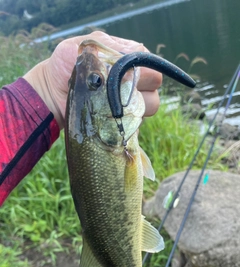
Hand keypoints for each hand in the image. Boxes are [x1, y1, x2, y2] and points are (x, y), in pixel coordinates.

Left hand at [24, 31, 161, 128]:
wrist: (53, 95)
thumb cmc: (63, 68)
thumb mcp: (72, 51)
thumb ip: (95, 47)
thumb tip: (117, 56)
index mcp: (125, 54)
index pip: (148, 61)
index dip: (138, 71)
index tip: (120, 79)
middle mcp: (134, 76)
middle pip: (155, 82)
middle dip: (138, 89)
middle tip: (115, 95)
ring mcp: (132, 98)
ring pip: (151, 103)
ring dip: (134, 107)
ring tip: (110, 108)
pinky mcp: (126, 118)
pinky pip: (139, 121)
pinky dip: (128, 122)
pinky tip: (109, 119)